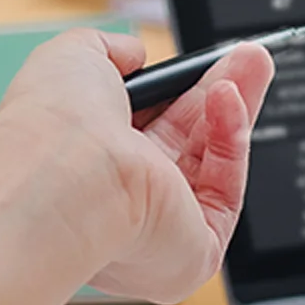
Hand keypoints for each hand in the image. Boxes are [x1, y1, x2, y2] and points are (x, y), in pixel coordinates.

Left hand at [0, 30, 273, 304]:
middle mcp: (118, 204)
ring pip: (212, 163)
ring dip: (234, 109)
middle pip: (186, 142)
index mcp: (85, 167)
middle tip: (246, 58)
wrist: (62, 175)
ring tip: (252, 64)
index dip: (177, 91)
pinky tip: (228, 100)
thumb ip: (110, 51)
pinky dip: (231, 144)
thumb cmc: (53, 123)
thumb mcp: (74, 58)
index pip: (143, 129)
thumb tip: (135, 53)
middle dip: (219, 93)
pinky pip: (225, 193)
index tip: (203, 61)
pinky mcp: (193, 253)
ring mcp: (157, 231)